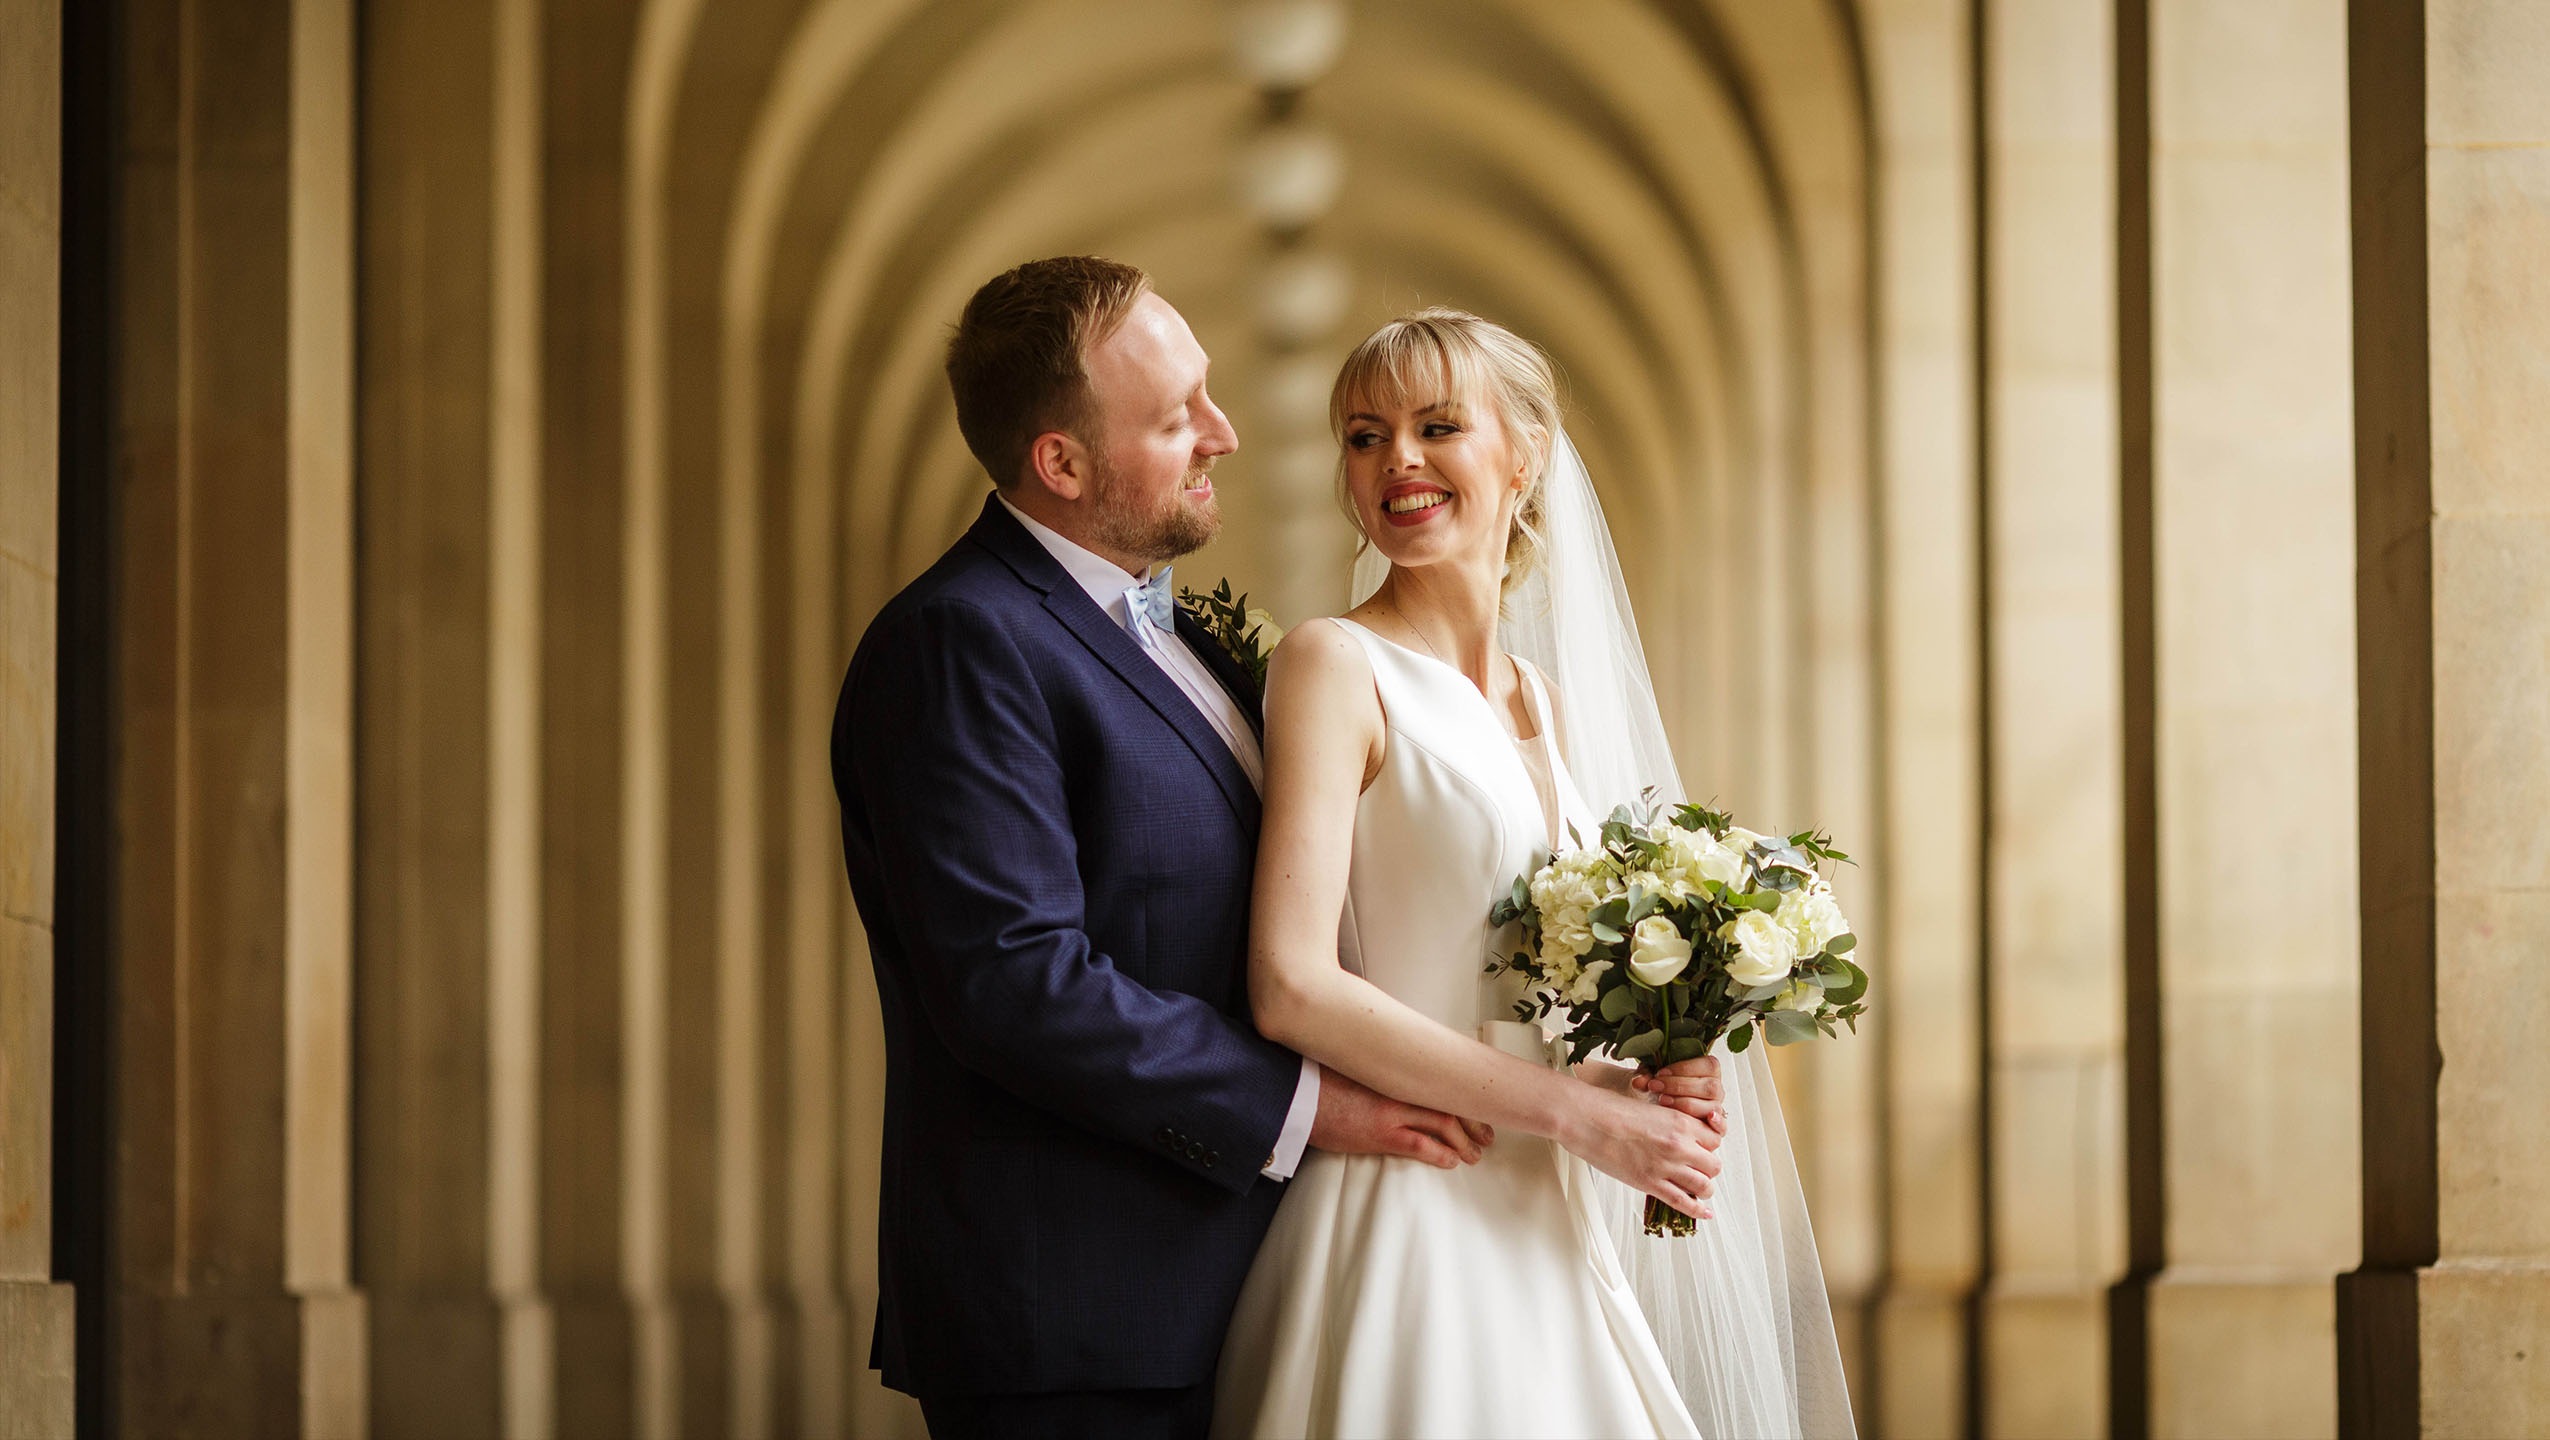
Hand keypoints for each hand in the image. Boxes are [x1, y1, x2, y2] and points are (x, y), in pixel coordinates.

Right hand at [1308, 1065, 1492, 1168]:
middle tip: (1485, 1135)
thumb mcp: (1352, 1068)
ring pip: (1443, 1124)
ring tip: (1474, 1154)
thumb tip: (1392, 1079)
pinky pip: (1421, 1145)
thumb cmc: (1316, 1080)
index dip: (1462, 1097)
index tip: (1475, 1107)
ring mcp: (1392, 1111)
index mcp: (1393, 1070)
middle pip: (1449, 1103)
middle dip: (1472, 1123)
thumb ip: (1377, 1073)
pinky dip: (1441, 1153)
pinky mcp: (1380, 1133)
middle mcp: (1399, 1087)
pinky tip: (1452, 1160)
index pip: (1440, 1083)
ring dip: (1464, 1142)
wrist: (1293, 1093)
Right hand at [1556, 1084, 1721, 1218]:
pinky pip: (1683, 1203)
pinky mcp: (1650, 1184)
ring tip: (1700, 1190)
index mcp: (1681, 1122)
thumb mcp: (1651, 1109)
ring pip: (1704, 1186)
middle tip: (1698, 1170)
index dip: (1708, 1147)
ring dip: (1704, 1189)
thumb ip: (1670, 1123)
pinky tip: (1704, 1213)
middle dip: (1708, 1169)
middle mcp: (1679, 1145)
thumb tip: (1677, 1136)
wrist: (1587, 1120)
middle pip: (1713, 1164)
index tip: (1702, 1150)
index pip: (1714, 1140)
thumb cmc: (1611, 1110)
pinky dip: (1697, 1211)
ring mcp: (1666, 1166)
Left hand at [1632, 1055, 1729, 1136]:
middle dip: (1680, 1087)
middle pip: (1710, 1087)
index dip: (1684, 1069)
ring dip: (1686, 1104)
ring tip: (1663, 1102)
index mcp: (1708, 1071)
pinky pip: (1722, 1127)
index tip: (1660, 1073)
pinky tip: (1706, 1119)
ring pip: (1713, 1106)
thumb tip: (1640, 1081)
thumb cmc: (1655, 1088)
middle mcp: (1715, 1090)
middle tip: (1656, 1087)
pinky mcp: (1713, 1128)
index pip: (1709, 1066)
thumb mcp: (1648, 1077)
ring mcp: (1715, 1109)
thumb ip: (1645, 1075)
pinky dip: (1717, 1124)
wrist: (1648, 1107)